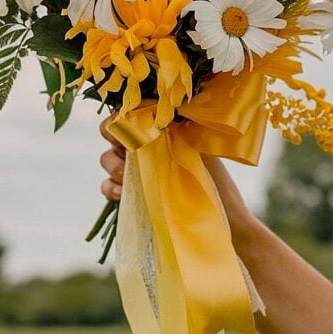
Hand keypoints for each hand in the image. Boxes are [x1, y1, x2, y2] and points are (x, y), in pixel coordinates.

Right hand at [98, 118, 256, 250]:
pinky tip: (121, 194)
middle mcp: (145, 147)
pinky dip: (110, 188)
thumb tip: (157, 114)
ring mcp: (136, 171)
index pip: (129, 114)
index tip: (129, 125)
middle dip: (113, 140)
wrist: (225, 220)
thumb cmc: (216, 180)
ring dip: (113, 165)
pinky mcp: (131, 195)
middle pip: (111, 134)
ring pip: (107, 160)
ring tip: (127, 176)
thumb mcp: (198, 150)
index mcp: (160, 131)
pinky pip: (107, 187)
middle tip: (127, 151)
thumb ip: (175, 130)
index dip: (121, 116)